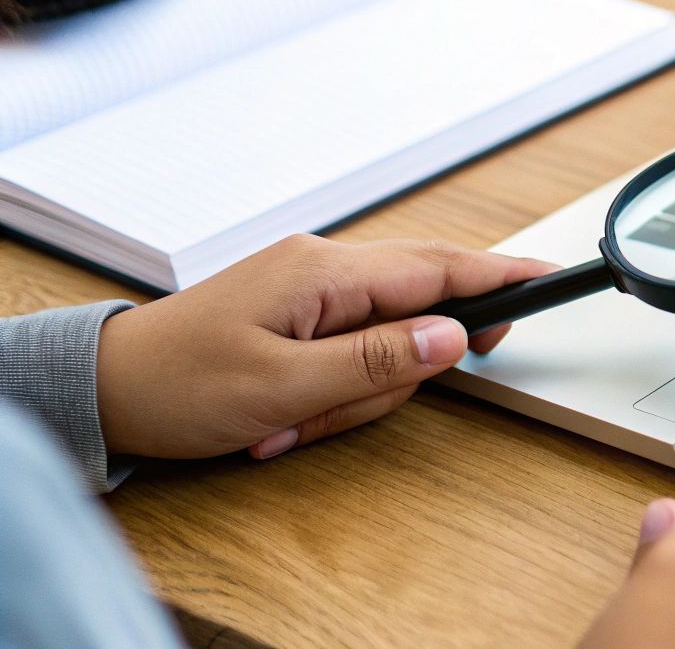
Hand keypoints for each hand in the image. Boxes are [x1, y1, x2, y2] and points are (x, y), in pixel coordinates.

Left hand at [95, 234, 554, 459]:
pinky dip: (327, 395)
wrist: (104, 388)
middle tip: (331, 411)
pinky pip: (350, 354)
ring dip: (344, 399)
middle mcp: (325, 268)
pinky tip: (280, 418)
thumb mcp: (285, 386)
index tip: (553, 277)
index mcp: (327, 272)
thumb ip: (378, 360)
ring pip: (385, 347)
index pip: (439, 268)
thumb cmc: (176, 383)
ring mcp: (312, 289)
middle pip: (416, 314)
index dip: (501, 277)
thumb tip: (452, 335)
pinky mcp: (301, 313)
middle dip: (389, 378)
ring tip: (284, 423)